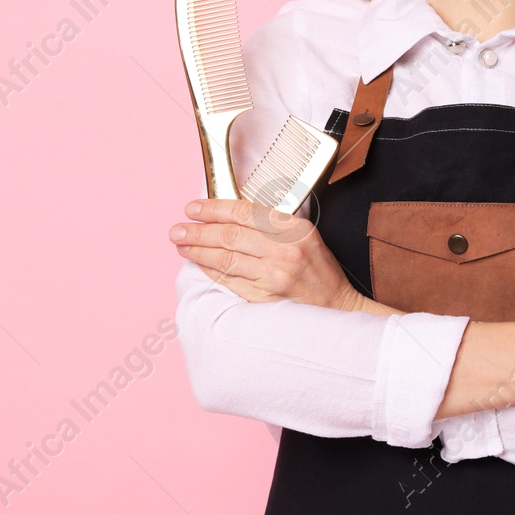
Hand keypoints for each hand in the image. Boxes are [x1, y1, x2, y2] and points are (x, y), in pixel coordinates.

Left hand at [170, 198, 362, 311]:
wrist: (336, 305)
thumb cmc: (318, 269)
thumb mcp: (304, 234)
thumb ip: (272, 223)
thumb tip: (229, 215)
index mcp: (293, 229)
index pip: (244, 212)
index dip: (214, 208)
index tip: (194, 208)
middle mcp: (283, 251)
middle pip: (230, 235)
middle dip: (198, 230)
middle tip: (177, 229)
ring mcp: (273, 276)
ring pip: (225, 258)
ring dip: (198, 250)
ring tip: (181, 244)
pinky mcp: (265, 297)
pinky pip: (230, 280)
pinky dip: (211, 270)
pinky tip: (199, 263)